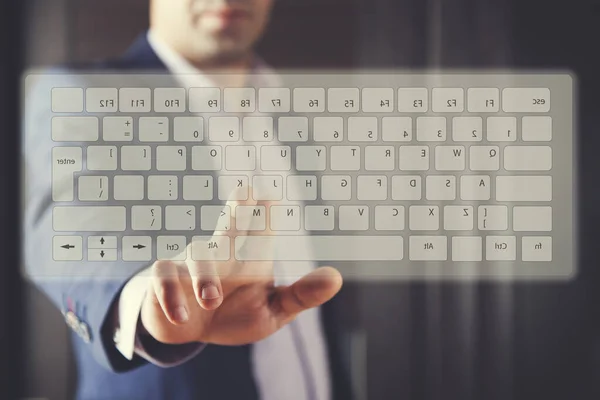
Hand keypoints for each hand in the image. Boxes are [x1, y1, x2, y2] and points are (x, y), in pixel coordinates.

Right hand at [139, 195, 342, 345]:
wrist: (192, 331)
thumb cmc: (235, 313)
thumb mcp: (272, 311)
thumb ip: (301, 295)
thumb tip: (336, 277)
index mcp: (252, 257)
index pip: (262, 229)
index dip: (267, 213)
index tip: (271, 194)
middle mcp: (223, 253)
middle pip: (231, 224)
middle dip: (237, 207)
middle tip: (245, 190)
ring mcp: (193, 264)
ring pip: (198, 255)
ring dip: (204, 277)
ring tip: (212, 301)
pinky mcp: (165, 281)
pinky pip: (163, 278)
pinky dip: (171, 295)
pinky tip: (182, 317)